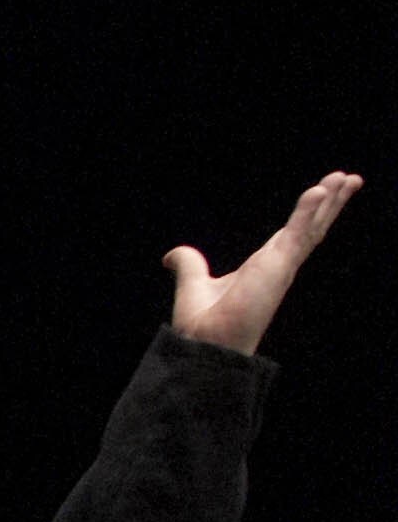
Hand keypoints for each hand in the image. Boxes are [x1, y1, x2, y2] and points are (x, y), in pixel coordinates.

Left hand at [167, 170, 360, 355]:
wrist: (204, 344)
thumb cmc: (203, 324)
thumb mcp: (194, 282)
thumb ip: (189, 264)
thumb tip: (171, 256)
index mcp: (263, 266)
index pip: (292, 233)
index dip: (308, 214)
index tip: (322, 193)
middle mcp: (278, 265)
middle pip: (311, 227)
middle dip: (332, 203)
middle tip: (350, 178)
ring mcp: (281, 265)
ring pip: (313, 227)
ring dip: (332, 201)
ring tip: (349, 177)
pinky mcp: (278, 266)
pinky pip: (296, 233)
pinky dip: (307, 212)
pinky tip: (320, 189)